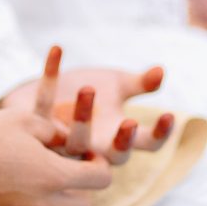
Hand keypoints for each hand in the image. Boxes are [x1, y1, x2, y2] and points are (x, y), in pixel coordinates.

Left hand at [0, 46, 174, 164]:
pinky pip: (41, 107)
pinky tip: (57, 49)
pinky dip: (49, 75)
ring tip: (88, 87)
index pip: (147, 143)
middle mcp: (94, 146)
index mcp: (118, 136)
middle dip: (123, 142)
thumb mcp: (115, 86)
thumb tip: (161, 71)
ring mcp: (64, 139)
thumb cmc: (87, 95)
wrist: (44, 95)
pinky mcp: (36, 125)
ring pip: (75, 142)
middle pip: (115, 156)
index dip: (159, 133)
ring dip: (82, 116)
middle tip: (129, 123)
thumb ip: (139, 83)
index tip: (169, 115)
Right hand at [0, 109, 111, 205]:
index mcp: (52, 176)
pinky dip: (45, 200)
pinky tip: (30, 177)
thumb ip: (56, 129)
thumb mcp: (25, 119)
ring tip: (52, 171)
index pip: (99, 179)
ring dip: (67, 196)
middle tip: (74, 165)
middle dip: (88, 187)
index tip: (86, 149)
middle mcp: (43, 201)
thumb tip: (69, 139)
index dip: (100, 162)